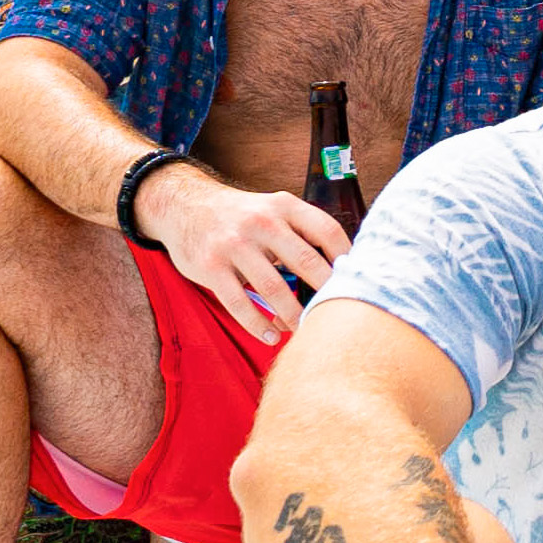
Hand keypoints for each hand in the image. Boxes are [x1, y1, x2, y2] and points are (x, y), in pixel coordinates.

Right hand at [128, 161, 348, 344]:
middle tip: (339, 315)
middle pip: (305, 261)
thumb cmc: (242, 214)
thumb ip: (302, 230)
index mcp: (284, 206)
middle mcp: (261, 222)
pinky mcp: (210, 266)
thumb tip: (344, 266)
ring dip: (293, 315)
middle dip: (326, 292)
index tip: (359, 280)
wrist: (183, 205)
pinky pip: (239, 302)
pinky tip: (271, 337)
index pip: (326, 230)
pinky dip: (257, 324)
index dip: (346, 257)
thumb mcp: (274, 207)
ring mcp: (234, 244)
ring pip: (273, 288)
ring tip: (305, 331)